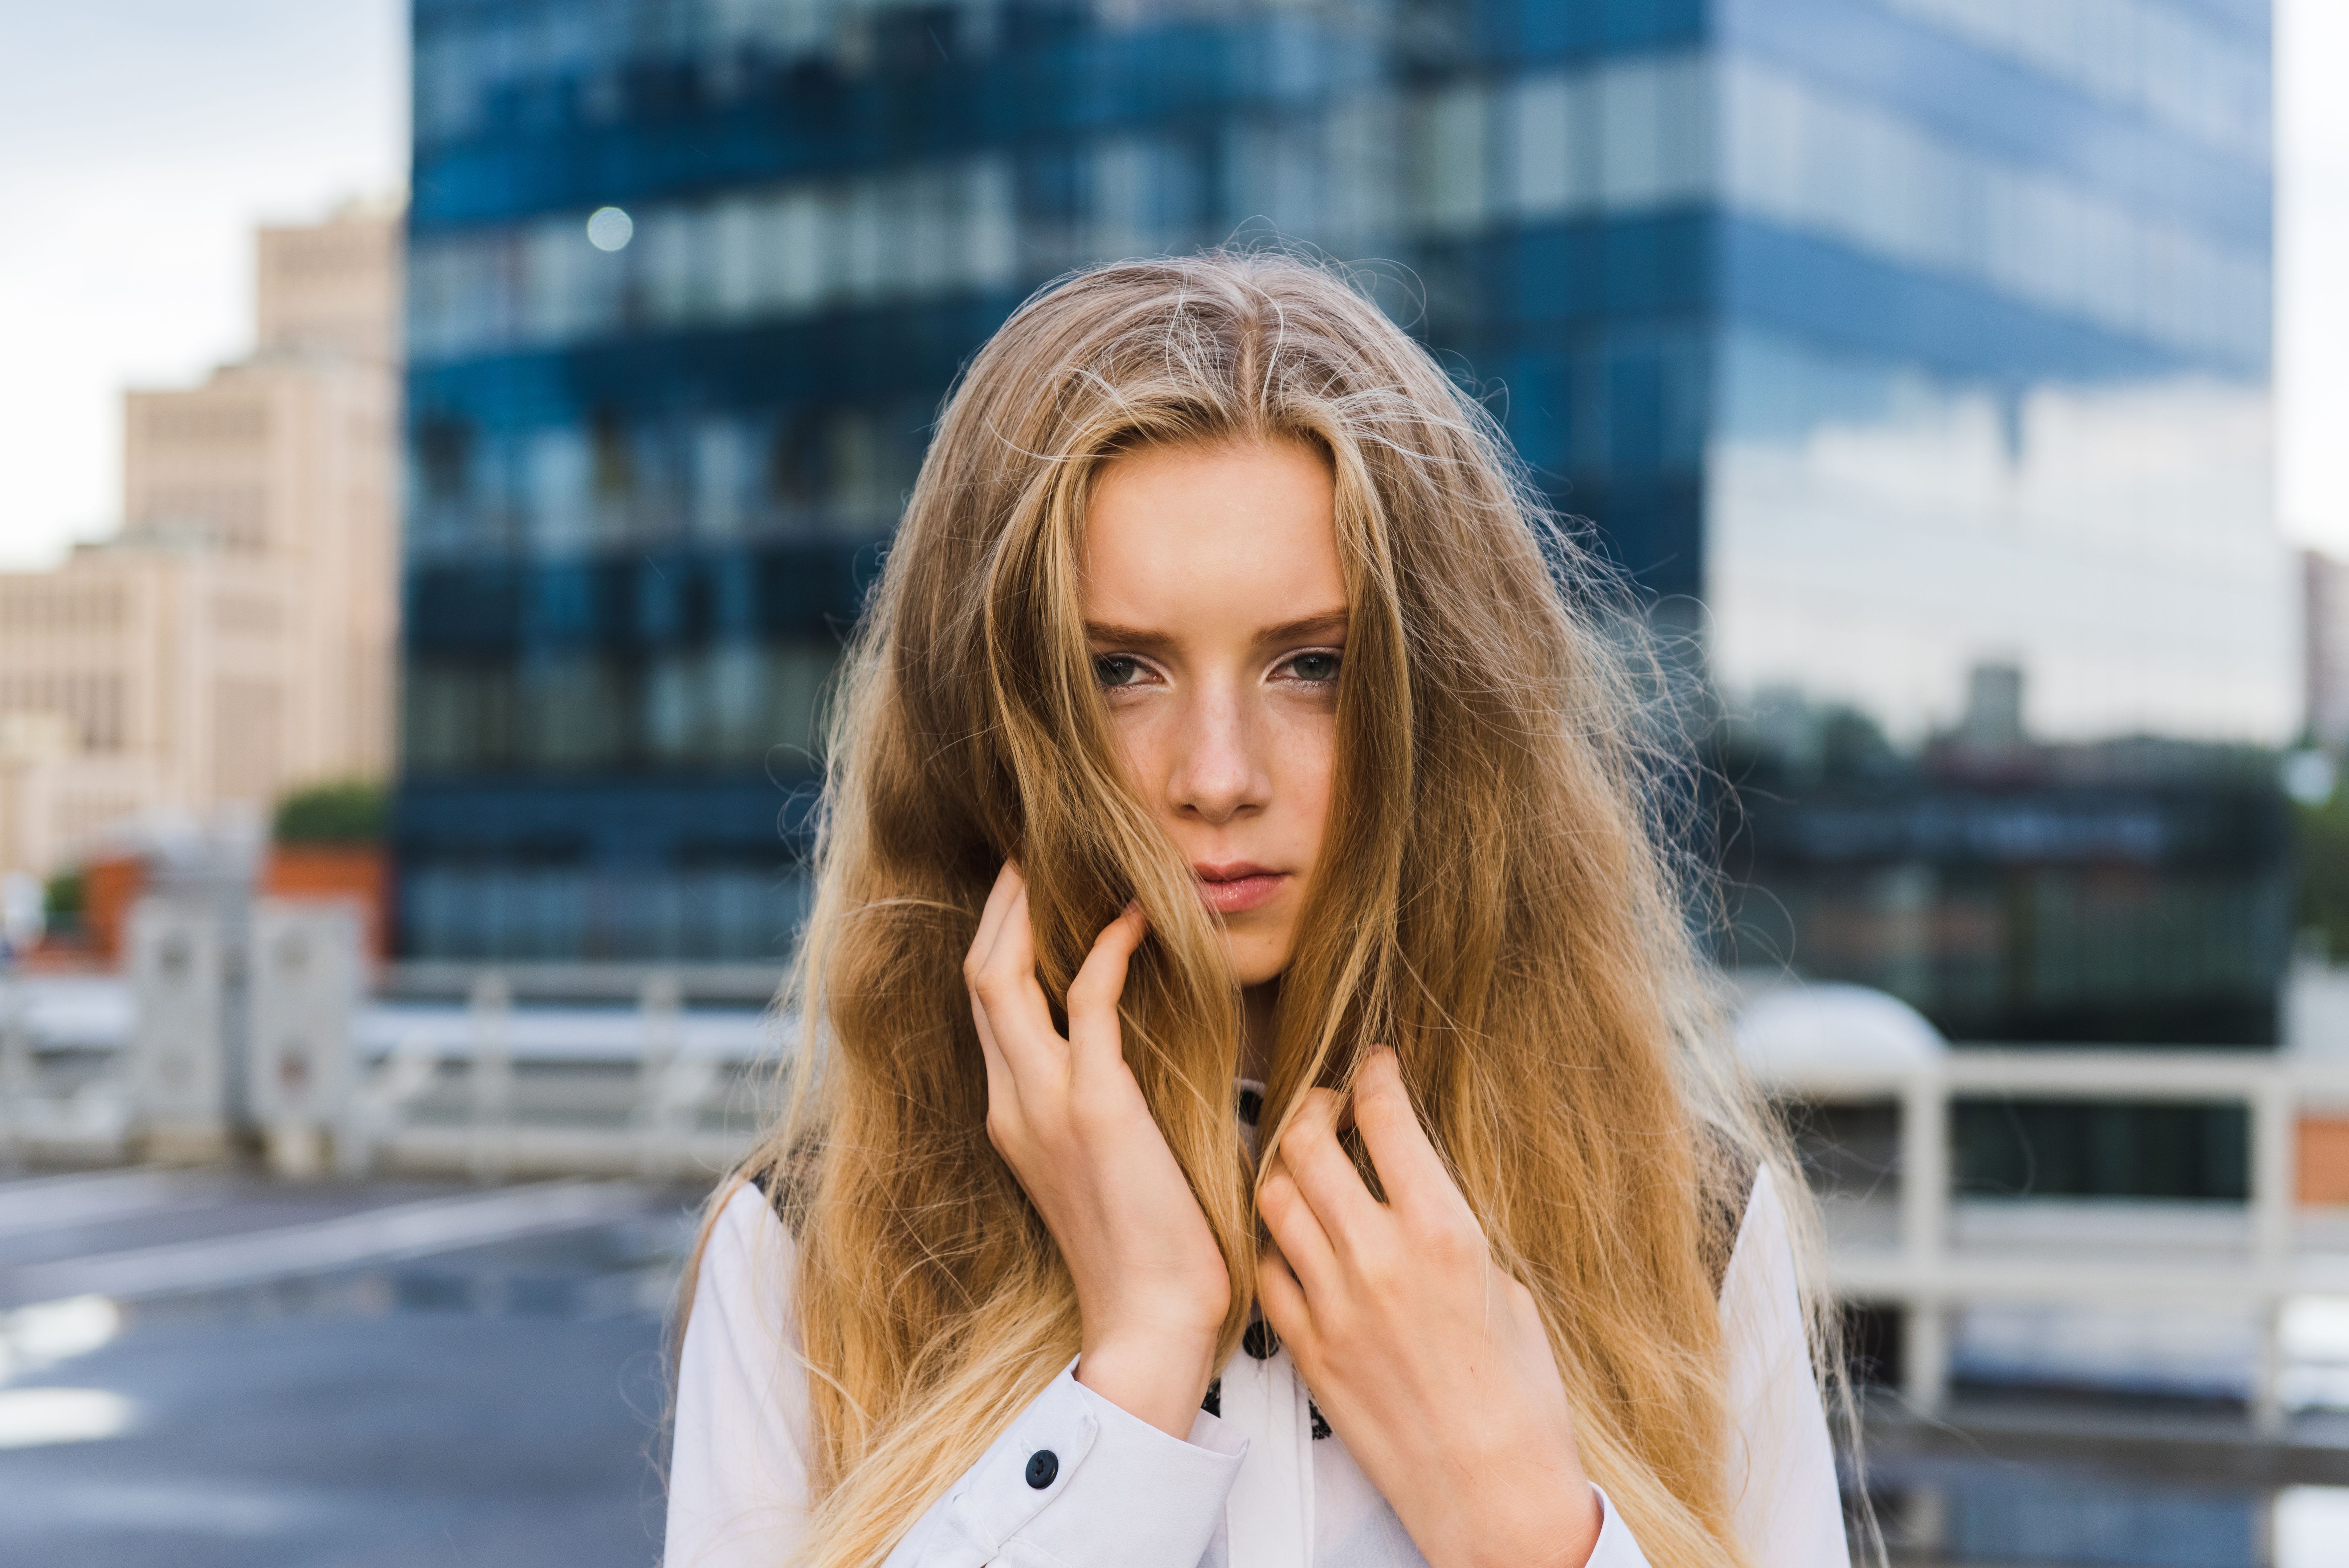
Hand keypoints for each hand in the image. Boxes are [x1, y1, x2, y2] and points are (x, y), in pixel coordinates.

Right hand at [965, 862, 1229, 1437]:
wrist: (1150, 1318)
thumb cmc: (1147, 1248)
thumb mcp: (1102, 1163)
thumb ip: (1092, 1107)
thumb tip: (1121, 1060)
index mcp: (1010, 1115)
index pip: (986, 1007)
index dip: (1001, 942)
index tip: (1030, 894)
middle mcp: (1012, 1101)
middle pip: (978, 976)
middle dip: (1001, 907)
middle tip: (1033, 854)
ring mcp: (1044, 1103)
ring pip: (1004, 977)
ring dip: (1032, 911)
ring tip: (1071, 863)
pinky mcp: (1095, 1106)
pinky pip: (1087, 1000)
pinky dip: (1108, 949)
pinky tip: (1137, 919)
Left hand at [1256, 1048, 1601, 1567]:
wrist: (1492, 1489)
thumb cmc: (1518, 1394)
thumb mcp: (1503, 1285)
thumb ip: (1447, 1228)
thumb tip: (1416, 1187)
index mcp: (1442, 1232)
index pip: (1384, 1118)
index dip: (1373, 1077)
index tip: (1374, 1065)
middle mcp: (1379, 1258)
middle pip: (1308, 1144)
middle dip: (1313, 1107)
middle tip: (1326, 1104)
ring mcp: (1333, 1304)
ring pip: (1274, 1198)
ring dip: (1284, 1168)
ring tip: (1302, 1163)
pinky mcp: (1306, 1348)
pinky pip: (1266, 1271)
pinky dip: (1275, 1244)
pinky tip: (1295, 1240)